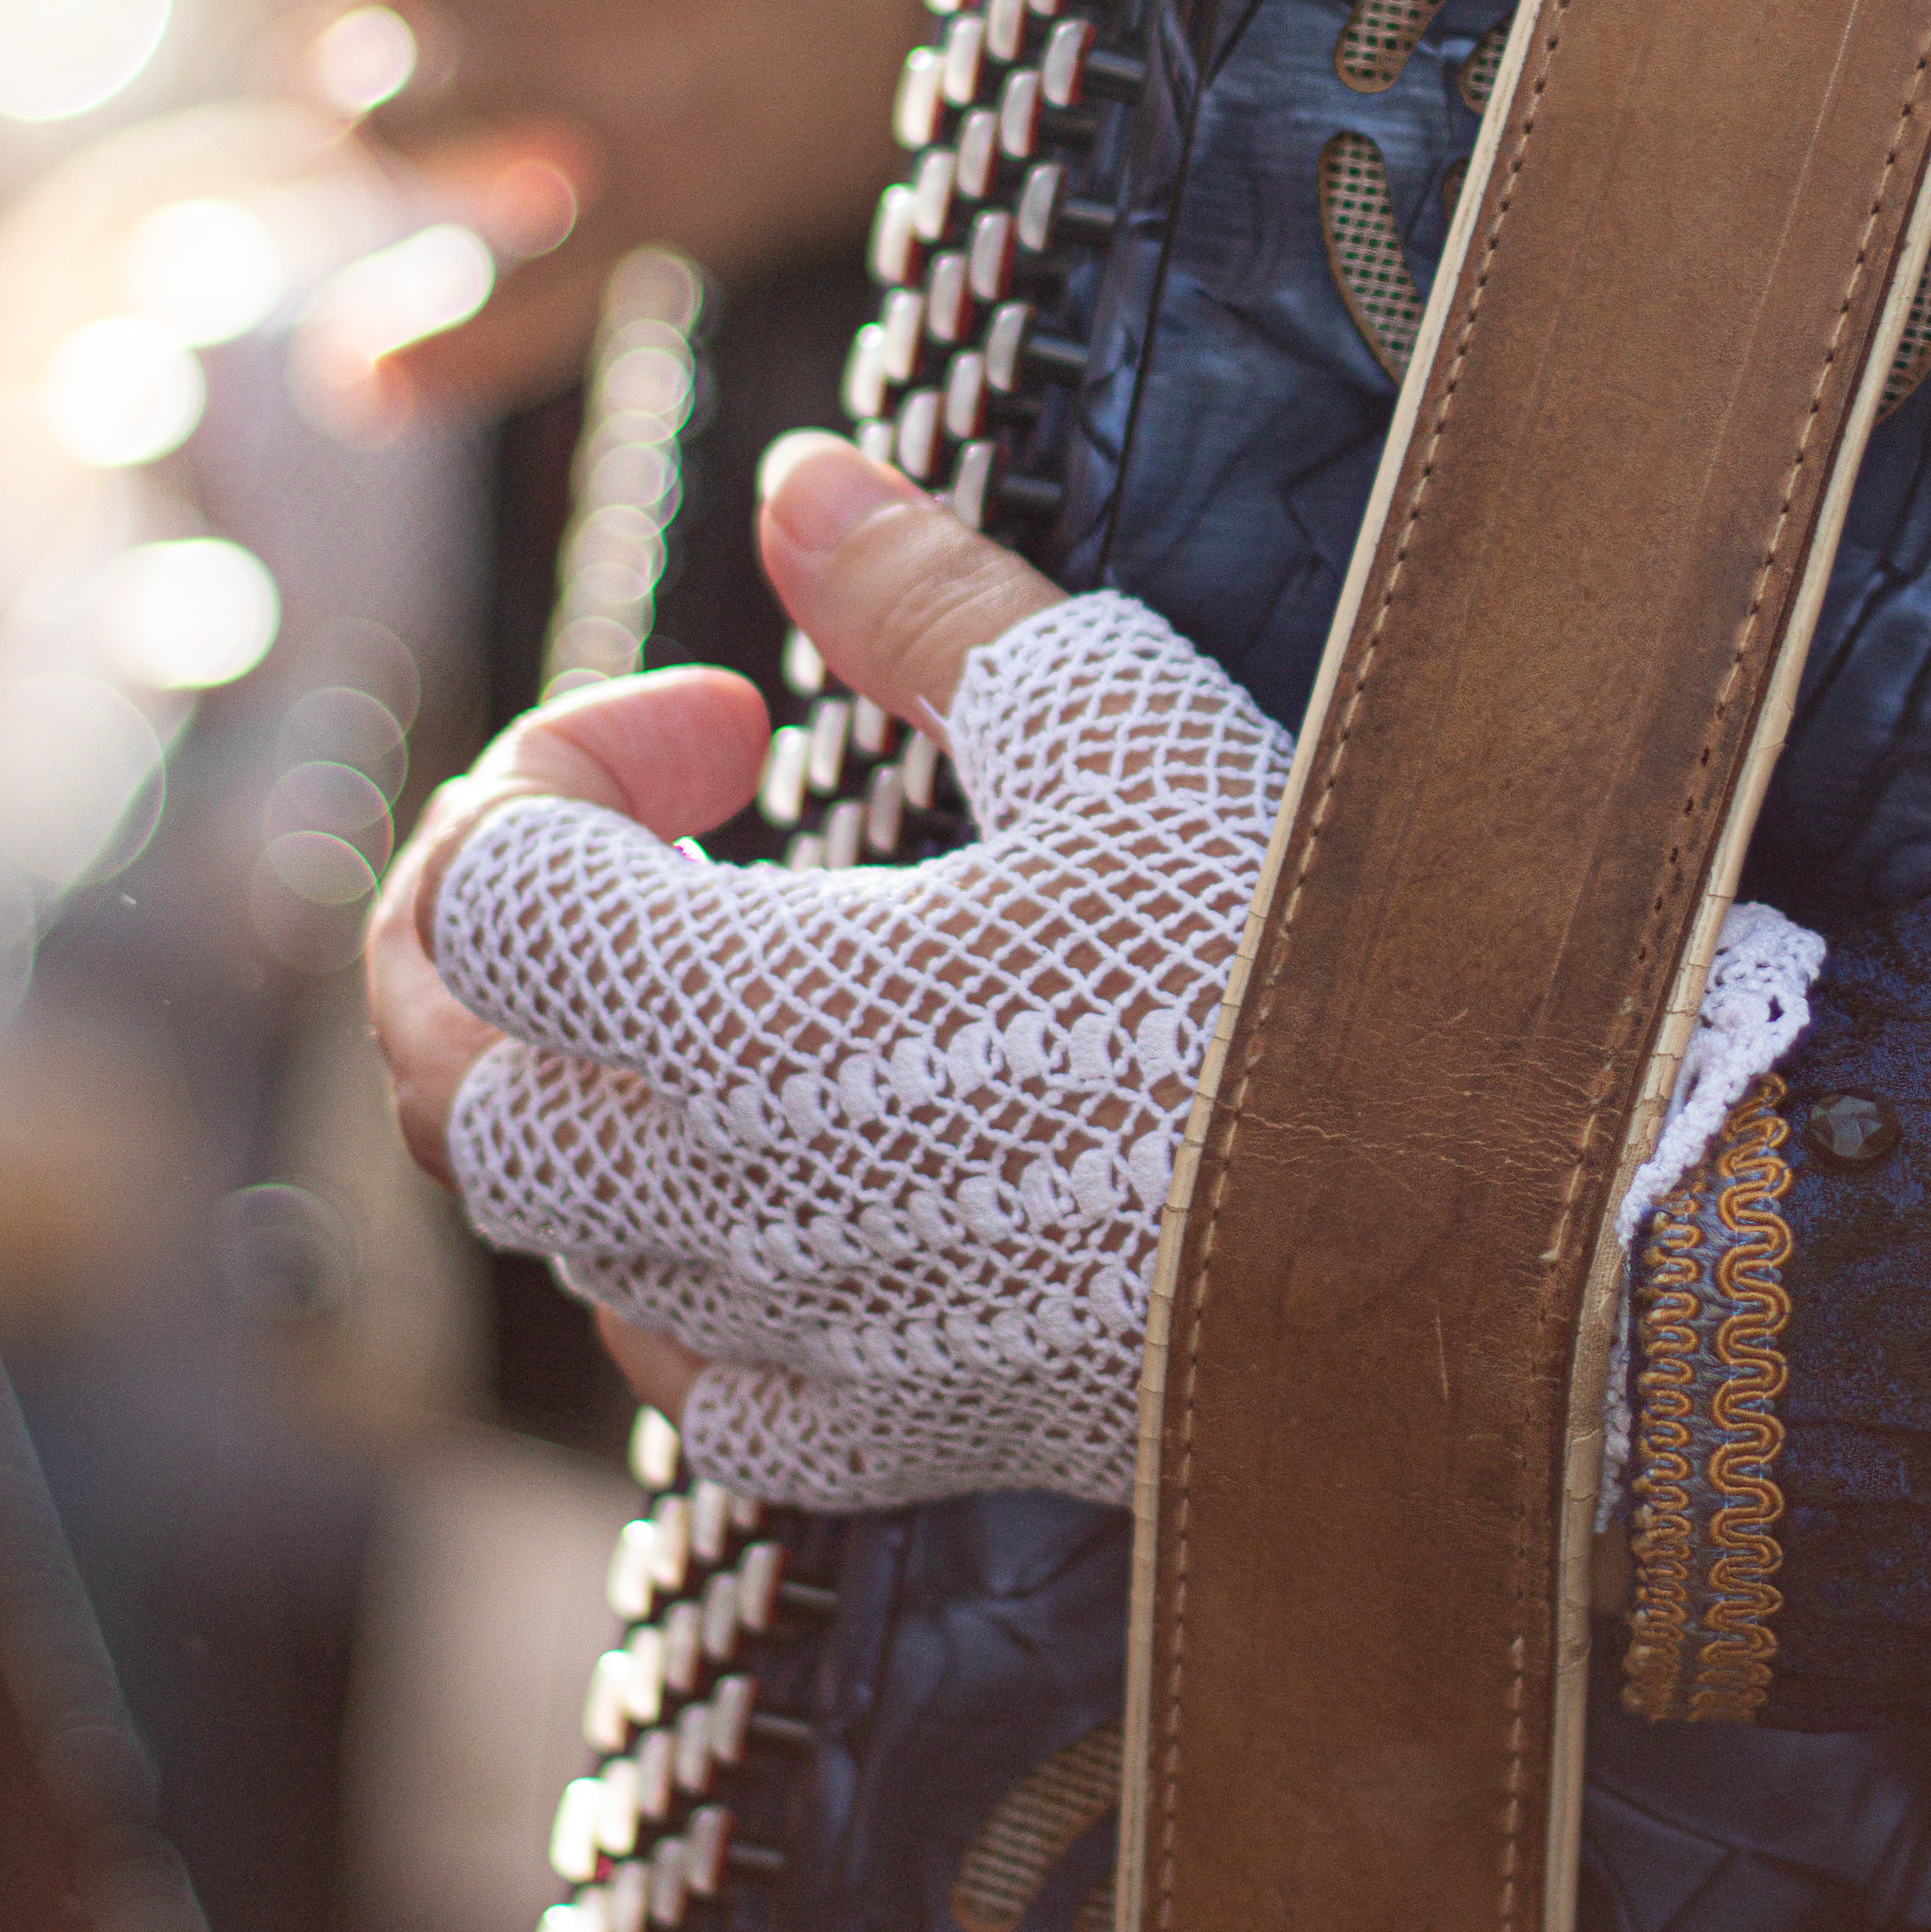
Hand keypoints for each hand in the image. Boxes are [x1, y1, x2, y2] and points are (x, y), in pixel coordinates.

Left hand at [364, 434, 1293, 1514]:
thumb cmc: (1297, 971)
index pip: (496, 886)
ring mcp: (797, 1342)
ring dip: (586, 1090)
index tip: (732, 724)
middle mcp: (726, 1203)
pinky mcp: (889, 1442)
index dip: (569, 762)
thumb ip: (928, 606)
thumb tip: (803, 490)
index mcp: (749, 1018)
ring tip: (731, 990)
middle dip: (495, 940)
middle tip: (636, 849)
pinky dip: (681, 1276)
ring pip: (553, 1232)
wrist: (1475, 1246)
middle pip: (454, 1079)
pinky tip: (777, 1195)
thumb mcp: (1124, 729)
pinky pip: (691, 1379)